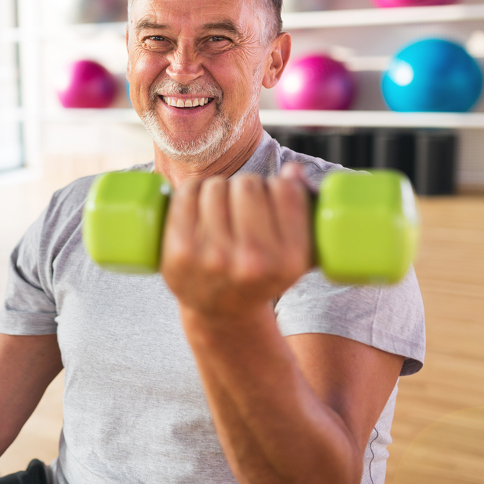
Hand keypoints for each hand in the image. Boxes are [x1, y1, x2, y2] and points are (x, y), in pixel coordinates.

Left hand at [160, 163, 312, 318]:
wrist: (221, 312)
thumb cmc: (262, 273)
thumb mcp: (295, 254)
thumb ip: (304, 210)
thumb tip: (293, 170)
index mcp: (289, 261)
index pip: (286, 191)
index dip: (279, 185)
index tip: (273, 197)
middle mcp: (253, 261)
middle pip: (249, 185)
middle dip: (247, 187)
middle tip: (243, 205)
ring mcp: (213, 257)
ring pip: (217, 186)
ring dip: (219, 188)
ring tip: (222, 208)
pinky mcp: (180, 251)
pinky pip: (187, 192)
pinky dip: (193, 188)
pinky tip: (198, 199)